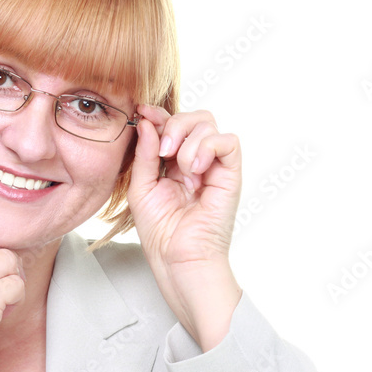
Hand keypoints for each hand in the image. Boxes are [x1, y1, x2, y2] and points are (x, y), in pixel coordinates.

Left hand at [128, 105, 242, 350]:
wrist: (178, 258)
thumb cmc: (160, 231)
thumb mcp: (141, 187)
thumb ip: (144, 154)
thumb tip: (148, 121)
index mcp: (175, 162)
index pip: (172, 124)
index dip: (158, 115)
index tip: (141, 113)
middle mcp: (197, 160)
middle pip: (194, 117)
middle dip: (173, 125)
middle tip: (161, 151)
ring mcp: (215, 166)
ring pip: (209, 124)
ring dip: (187, 140)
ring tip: (178, 168)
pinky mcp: (231, 175)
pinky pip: (228, 141)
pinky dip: (207, 147)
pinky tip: (193, 170)